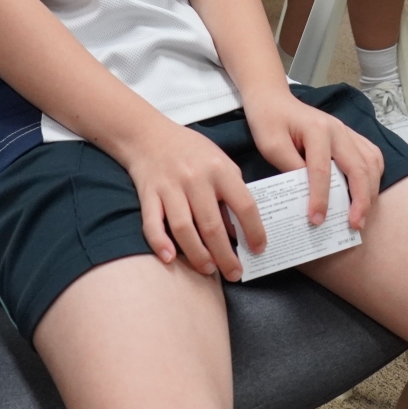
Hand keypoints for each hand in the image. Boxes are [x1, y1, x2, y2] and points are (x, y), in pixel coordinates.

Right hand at [119, 117, 263, 279]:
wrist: (148, 135)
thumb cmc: (191, 151)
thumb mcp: (220, 161)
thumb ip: (232, 190)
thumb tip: (240, 229)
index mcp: (220, 169)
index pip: (244, 205)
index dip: (254, 231)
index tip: (259, 249)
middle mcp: (196, 179)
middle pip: (213, 225)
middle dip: (225, 255)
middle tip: (235, 273)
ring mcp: (170, 187)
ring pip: (184, 228)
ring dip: (197, 254)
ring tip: (209, 269)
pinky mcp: (148, 194)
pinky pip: (152, 223)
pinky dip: (160, 242)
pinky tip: (170, 258)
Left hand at [242, 87, 382, 232]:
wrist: (274, 100)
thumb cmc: (269, 121)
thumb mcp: (270, 146)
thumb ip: (290, 168)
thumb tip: (307, 196)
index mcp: (317, 130)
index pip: (322, 170)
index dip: (321, 198)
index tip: (316, 220)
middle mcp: (338, 130)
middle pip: (358, 167)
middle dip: (360, 199)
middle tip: (355, 225)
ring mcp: (347, 131)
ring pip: (372, 162)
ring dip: (371, 190)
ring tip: (362, 214)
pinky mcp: (350, 136)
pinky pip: (372, 155)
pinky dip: (374, 176)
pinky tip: (368, 193)